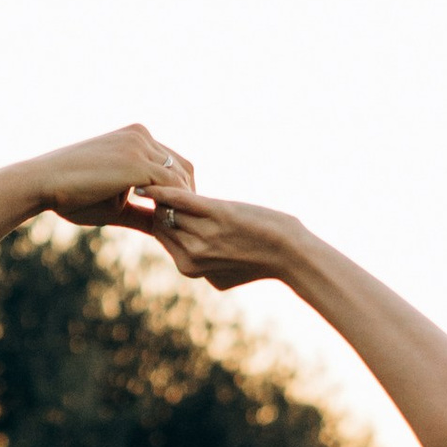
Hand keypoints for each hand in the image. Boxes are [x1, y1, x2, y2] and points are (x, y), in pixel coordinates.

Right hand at [38, 126, 195, 227]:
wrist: (42, 184)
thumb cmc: (71, 195)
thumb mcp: (114, 205)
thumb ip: (141, 211)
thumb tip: (162, 227)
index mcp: (135, 138)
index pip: (173, 163)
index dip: (179, 192)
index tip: (174, 218)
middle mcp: (141, 135)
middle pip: (183, 168)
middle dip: (185, 199)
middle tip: (179, 227)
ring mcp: (140, 146)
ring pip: (180, 178)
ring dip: (179, 206)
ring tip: (169, 230)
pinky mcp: (136, 163)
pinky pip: (170, 186)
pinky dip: (171, 207)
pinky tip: (162, 226)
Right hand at [136, 191, 307, 292]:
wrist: (291, 254)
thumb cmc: (260, 261)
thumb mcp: (222, 273)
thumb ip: (201, 264)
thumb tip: (187, 252)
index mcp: (189, 268)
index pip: (160, 234)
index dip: (159, 215)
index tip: (160, 199)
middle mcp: (192, 255)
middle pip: (160, 220)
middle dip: (158, 203)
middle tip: (155, 182)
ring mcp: (203, 236)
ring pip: (167, 208)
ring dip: (162, 191)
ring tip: (160, 174)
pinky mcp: (218, 215)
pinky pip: (179, 199)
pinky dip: (163, 188)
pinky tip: (155, 177)